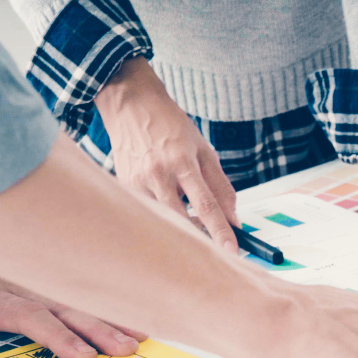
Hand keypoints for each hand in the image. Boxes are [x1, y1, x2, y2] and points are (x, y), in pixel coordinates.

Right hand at [96, 57, 238, 250]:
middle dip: (200, 238)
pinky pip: (148, 211)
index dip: (220, 232)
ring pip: (163, 220)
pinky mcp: (124, 186)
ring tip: (187, 210)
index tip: (232, 252)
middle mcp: (158, 175)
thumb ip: (221, 186)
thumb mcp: (204, 150)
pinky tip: (166, 198)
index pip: (206, 206)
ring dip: (181, 225)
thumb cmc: (171, 126)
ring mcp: (137, 182)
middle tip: (216, 247)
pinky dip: (163, 213)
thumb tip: (234, 220)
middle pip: (181, 220)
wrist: (131, 105)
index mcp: (182, 163)